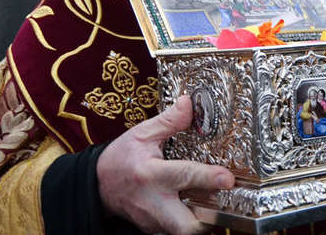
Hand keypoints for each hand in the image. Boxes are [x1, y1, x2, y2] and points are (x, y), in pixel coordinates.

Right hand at [97, 96, 234, 234]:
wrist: (98, 184)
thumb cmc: (121, 158)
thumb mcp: (142, 133)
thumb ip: (169, 121)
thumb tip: (188, 104)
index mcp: (150, 174)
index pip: (184, 176)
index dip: (209, 177)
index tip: (228, 179)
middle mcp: (153, 202)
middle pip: (186, 226)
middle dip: (209, 219)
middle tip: (223, 203)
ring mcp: (153, 220)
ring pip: (183, 232)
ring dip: (201, 220)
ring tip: (210, 203)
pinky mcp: (153, 229)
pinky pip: (176, 230)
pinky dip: (188, 219)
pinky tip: (194, 206)